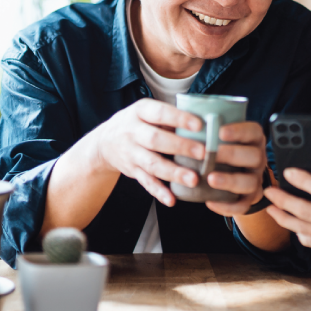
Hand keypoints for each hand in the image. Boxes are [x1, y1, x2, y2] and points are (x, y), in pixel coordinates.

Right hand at [92, 100, 207, 206]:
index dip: (179, 118)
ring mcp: (131, 153)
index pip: (160, 113)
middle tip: (202, 153)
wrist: (105, 142)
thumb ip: (170, 117)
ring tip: (193, 179)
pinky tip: (172, 199)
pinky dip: (159, 192)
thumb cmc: (137, 123)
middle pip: (156, 140)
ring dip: (173, 173)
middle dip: (180, 146)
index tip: (199, 124)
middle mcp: (133, 132)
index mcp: (140, 111)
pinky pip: (146, 183)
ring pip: (152, 164)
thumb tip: (205, 123)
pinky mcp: (132, 171)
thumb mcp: (147, 111)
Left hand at [202, 121, 267, 217]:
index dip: (239, 131)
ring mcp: (255, 179)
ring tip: (210, 179)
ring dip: (230, 180)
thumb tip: (187, 117)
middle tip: (212, 154)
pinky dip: (227, 206)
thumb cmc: (223, 149)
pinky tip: (210, 202)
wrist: (235, 173)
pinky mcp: (249, 198)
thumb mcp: (222, 136)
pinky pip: (243, 205)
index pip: (254, 131)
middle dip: (233, 155)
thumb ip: (211, 128)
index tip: (220, 132)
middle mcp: (258, 158)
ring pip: (250, 182)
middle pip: (255, 156)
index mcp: (253, 139)